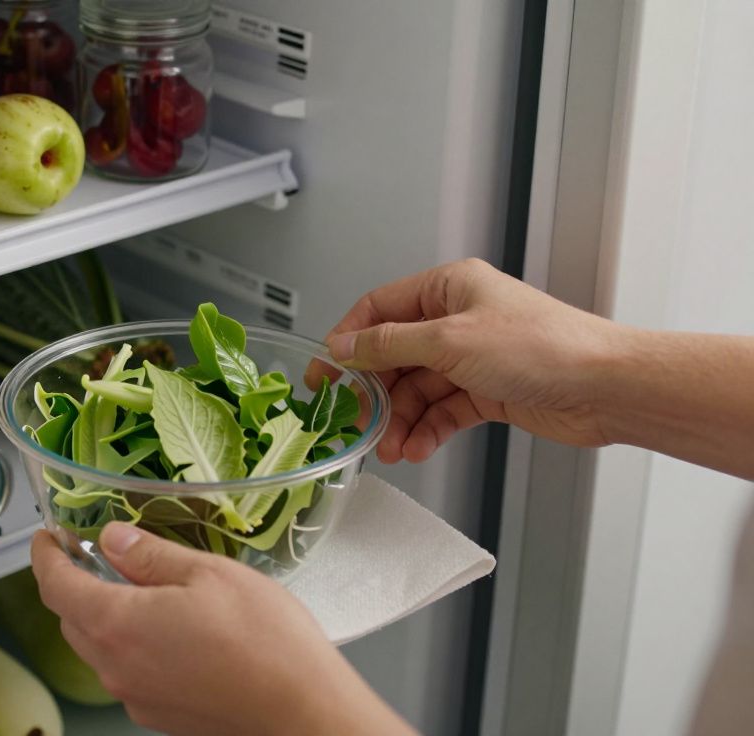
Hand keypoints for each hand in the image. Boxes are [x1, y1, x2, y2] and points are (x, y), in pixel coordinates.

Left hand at [31, 525, 415, 735]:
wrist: (302, 710)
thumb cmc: (263, 639)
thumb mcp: (207, 573)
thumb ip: (150, 555)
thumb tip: (112, 538)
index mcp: (116, 624)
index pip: (55, 586)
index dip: (45, 556)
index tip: (47, 537)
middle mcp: (115, 667)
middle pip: (73, 619)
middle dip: (76, 584)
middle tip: (95, 553)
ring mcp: (135, 696)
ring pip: (99, 648)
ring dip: (105, 616)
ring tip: (139, 588)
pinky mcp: (158, 714)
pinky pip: (127, 672)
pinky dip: (131, 645)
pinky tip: (168, 629)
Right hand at [316, 258, 623, 462]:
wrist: (604, 388)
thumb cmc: (542, 348)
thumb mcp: (449, 341)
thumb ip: (389, 345)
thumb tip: (344, 346)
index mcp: (448, 288)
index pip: (378, 310)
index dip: (347, 342)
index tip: (324, 374)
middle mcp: (457, 319)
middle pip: (393, 356)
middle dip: (374, 393)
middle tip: (353, 421)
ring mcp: (471, 357)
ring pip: (415, 390)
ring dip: (399, 420)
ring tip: (390, 447)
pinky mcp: (486, 391)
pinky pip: (441, 411)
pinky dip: (426, 430)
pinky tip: (417, 447)